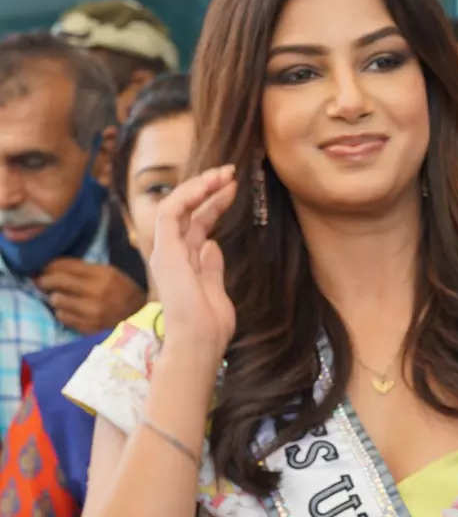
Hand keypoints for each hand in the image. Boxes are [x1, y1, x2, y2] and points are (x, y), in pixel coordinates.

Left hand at [35, 260, 146, 333]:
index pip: (67, 266)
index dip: (50, 265)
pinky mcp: (89, 327)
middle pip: (58, 282)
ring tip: (61, 297)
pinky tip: (70, 310)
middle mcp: (97, 292)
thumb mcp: (110, 274)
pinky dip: (63, 312)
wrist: (141, 319)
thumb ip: (84, 269)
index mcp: (104, 275)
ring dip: (56, 298)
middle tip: (42, 281)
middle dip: (45, 280)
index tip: (43, 267)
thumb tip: (51, 266)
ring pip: (57, 300)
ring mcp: (92, 312)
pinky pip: (63, 317)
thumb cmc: (123, 292)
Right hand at [150, 165, 236, 365]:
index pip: (196, 224)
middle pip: (188, 212)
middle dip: (208, 189)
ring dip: (200, 186)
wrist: (198, 343)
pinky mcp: (164, 250)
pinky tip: (208, 185)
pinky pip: (171, 212)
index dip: (213, 204)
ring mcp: (166, 251)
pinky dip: (188, 194)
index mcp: (184, 263)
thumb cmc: (209, 326)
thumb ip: (211, 267)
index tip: (233, 189)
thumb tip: (212, 245)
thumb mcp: (216, 289)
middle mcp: (172, 254)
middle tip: (231, 173)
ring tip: (225, 174)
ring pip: (177, 205)